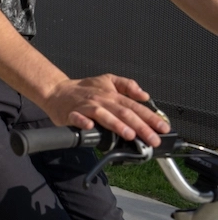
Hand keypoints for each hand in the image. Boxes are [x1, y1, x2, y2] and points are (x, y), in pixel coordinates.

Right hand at [40, 74, 169, 146]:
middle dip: (141, 126)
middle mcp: (101, 100)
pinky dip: (83, 122)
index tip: (163, 128)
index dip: (150, 117)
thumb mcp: (106, 80)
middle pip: (123, 113)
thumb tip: (144, 94)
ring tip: (130, 134)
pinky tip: (90, 127)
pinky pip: (77, 118)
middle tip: (153, 139)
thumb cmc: (82, 89)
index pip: (135, 106)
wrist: (56, 91)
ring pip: (103, 115)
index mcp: (111, 95)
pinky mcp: (71, 114)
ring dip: (116, 124)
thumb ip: (127, 85)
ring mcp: (86, 107)